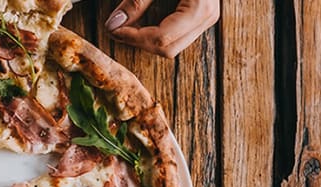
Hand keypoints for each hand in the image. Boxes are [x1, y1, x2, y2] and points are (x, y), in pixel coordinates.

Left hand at [104, 0, 219, 57]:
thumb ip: (136, 0)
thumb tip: (113, 24)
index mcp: (200, 7)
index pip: (162, 38)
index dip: (134, 38)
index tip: (113, 30)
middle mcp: (207, 17)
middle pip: (168, 48)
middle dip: (140, 42)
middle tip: (116, 30)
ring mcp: (206, 18)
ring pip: (172, 46)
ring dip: (147, 40)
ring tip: (127, 27)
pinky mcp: (200, 16)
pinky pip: (176, 35)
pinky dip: (156, 33)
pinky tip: (141, 24)